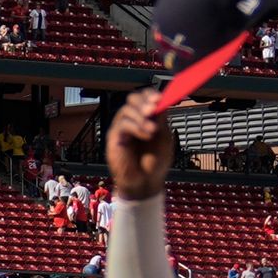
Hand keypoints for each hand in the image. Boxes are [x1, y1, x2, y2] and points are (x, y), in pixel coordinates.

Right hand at [104, 87, 172, 202]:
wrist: (146, 182)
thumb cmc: (155, 162)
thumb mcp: (164, 137)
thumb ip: (161, 120)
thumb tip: (160, 102)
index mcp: (146, 117)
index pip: (144, 98)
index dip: (150, 94)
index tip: (160, 98)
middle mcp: (133, 120)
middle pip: (132, 99)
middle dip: (144, 101)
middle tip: (153, 109)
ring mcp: (122, 128)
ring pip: (126, 110)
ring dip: (141, 117)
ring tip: (153, 130)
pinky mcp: (114, 138)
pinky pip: (122, 124)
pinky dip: (136, 126)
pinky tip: (146, 134)